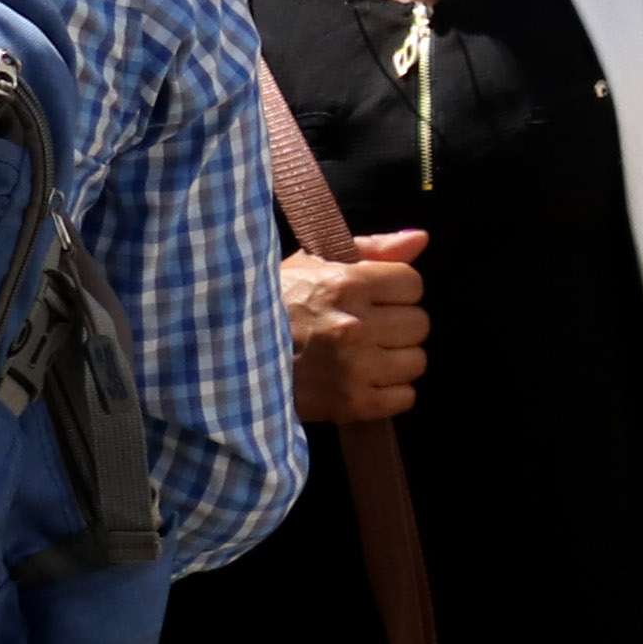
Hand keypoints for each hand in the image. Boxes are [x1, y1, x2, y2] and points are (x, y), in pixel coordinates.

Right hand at [286, 228, 428, 421]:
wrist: (222, 356)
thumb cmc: (270, 304)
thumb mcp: (310, 264)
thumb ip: (371, 248)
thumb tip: (421, 239)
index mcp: (344, 285)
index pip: (412, 284)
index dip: (396, 290)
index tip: (375, 298)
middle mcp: (353, 326)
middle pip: (419, 323)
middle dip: (397, 324)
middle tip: (367, 328)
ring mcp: (353, 368)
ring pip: (416, 361)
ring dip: (395, 359)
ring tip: (364, 355)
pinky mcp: (350, 404)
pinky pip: (404, 398)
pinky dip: (389, 393)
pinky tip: (362, 381)